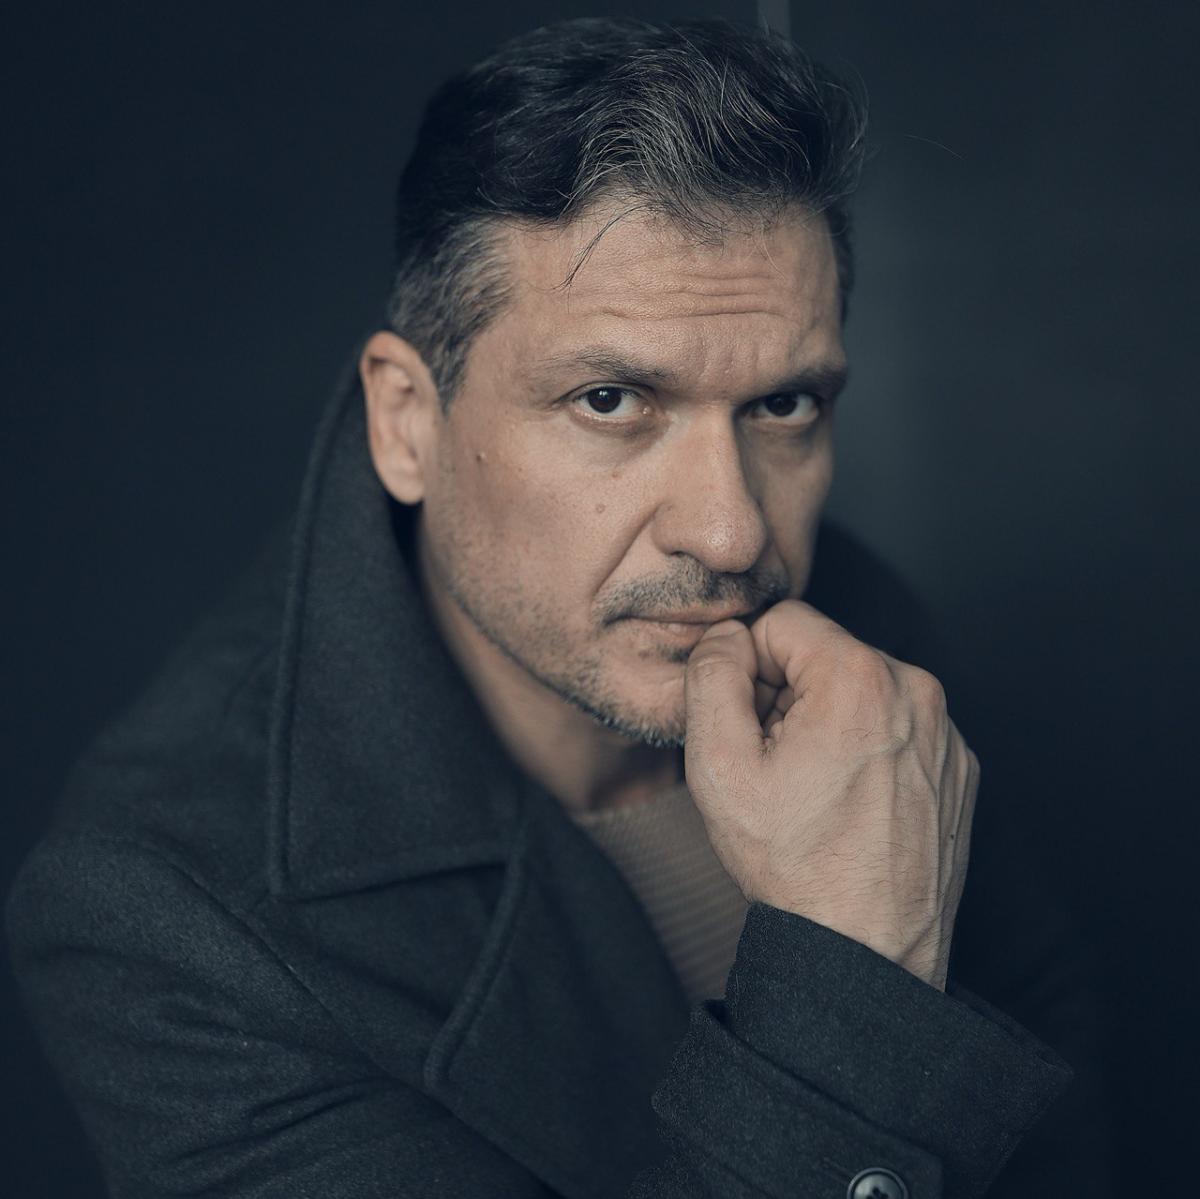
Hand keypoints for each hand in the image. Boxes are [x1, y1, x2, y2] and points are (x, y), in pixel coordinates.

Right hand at [683, 600, 978, 989]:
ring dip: (827, 722)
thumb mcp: (719, 767)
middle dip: (789, 695)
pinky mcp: (958, 767)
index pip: (782, 621)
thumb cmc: (796, 866)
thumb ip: (711, 676)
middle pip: (825, 654)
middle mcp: (917, 692)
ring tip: (813, 789)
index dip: (747, 666)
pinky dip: (866, 750)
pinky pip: (896, 727)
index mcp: (860, 678)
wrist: (866, 951)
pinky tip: (849, 804)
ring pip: (860, 690)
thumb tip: (726, 638)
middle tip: (776, 765)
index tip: (746, 722)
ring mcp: (946, 732)